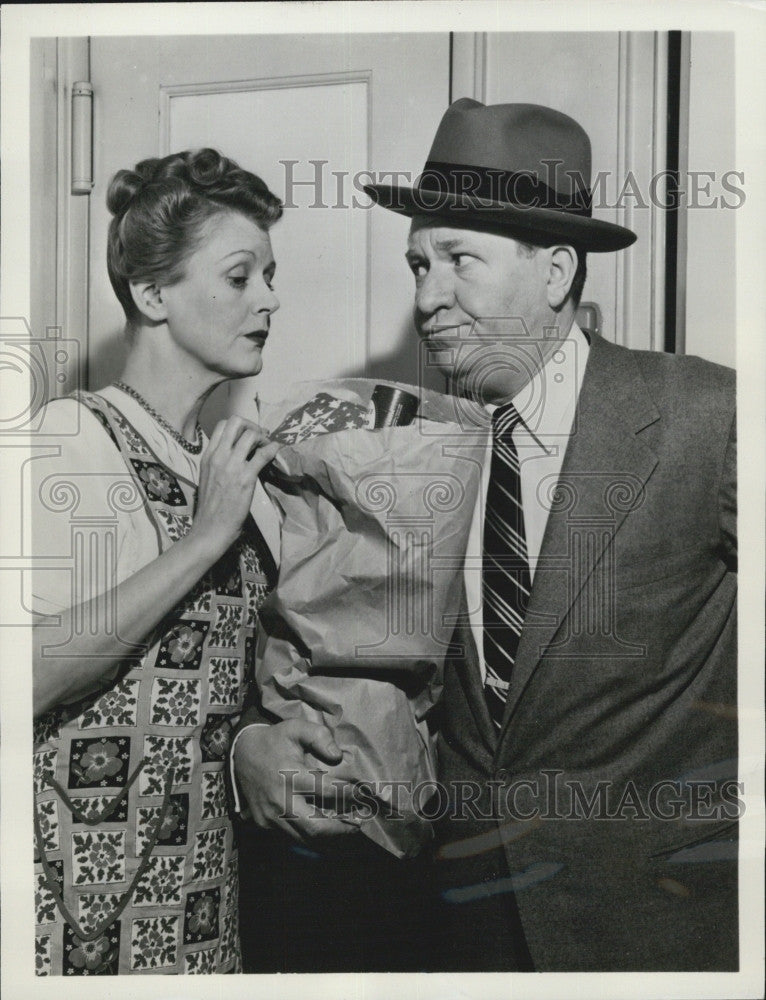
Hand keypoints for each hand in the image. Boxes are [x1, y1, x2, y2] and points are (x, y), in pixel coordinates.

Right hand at [190, 416, 280, 560]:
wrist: (210, 528)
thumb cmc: (210, 508)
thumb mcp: (208, 478)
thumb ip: (219, 463)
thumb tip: (235, 455)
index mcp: (208, 456)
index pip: (222, 426)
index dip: (239, 426)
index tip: (249, 436)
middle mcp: (218, 456)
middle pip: (236, 422)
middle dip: (252, 425)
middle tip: (260, 437)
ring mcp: (232, 466)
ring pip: (251, 434)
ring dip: (264, 437)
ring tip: (268, 447)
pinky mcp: (245, 478)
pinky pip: (263, 454)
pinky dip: (273, 449)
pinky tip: (276, 452)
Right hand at [233, 719, 361, 842]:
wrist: (240, 754)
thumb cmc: (274, 740)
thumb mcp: (295, 728)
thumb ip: (319, 736)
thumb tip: (338, 755)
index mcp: (290, 775)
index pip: (327, 791)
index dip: (348, 794)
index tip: (362, 794)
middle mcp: (280, 800)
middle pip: (315, 827)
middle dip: (340, 829)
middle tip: (358, 825)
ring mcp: (270, 816)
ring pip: (304, 837)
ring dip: (327, 836)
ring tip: (346, 829)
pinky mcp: (264, 824)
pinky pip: (291, 836)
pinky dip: (309, 835)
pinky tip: (323, 827)